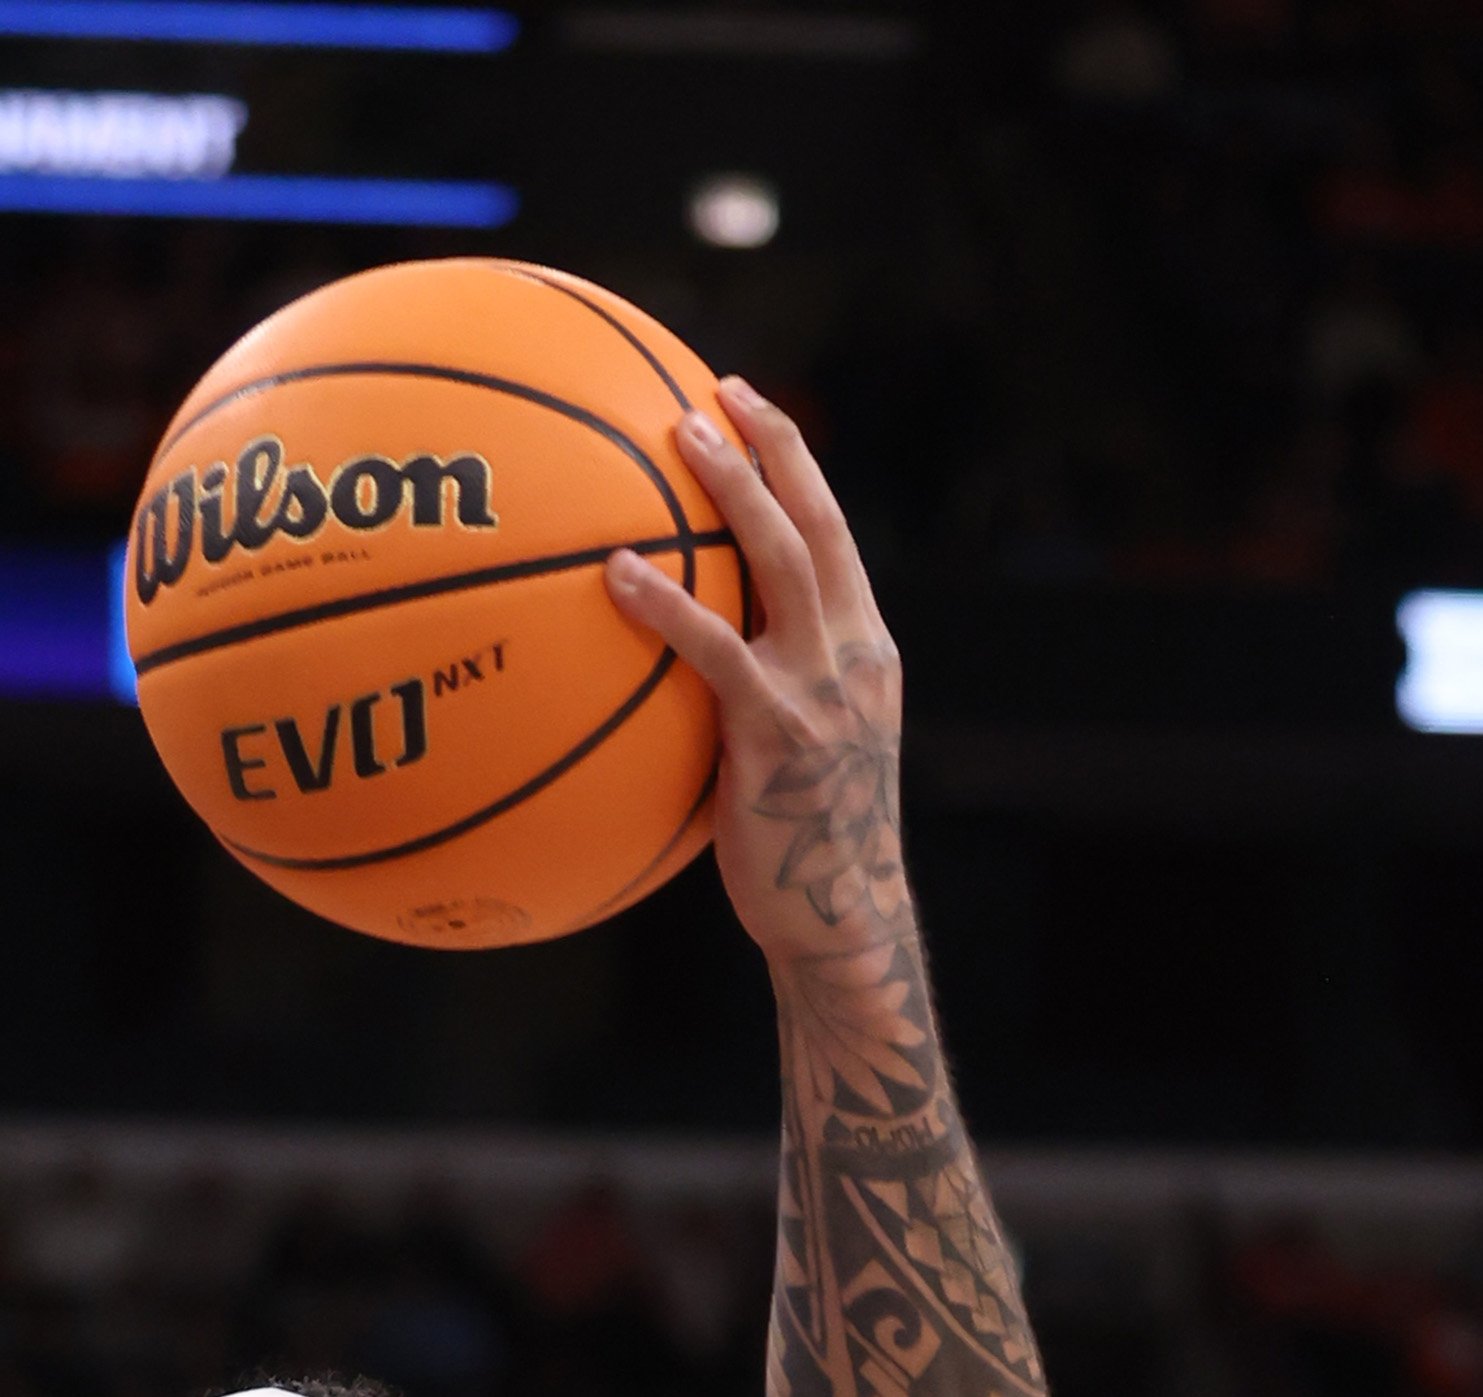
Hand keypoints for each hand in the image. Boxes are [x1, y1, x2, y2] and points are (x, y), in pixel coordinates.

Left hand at [605, 377, 905, 983]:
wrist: (840, 916)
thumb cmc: (803, 847)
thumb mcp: (800, 754)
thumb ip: (765, 694)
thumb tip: (689, 671)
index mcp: (865, 648)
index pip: (833, 532)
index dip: (796, 464)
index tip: (752, 410)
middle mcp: (853, 651)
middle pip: (815, 521)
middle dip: (771, 447)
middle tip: (716, 394)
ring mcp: (820, 686)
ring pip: (780, 558)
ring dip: (732, 489)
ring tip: (679, 438)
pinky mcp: (776, 728)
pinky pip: (715, 648)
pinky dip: (667, 603)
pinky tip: (617, 573)